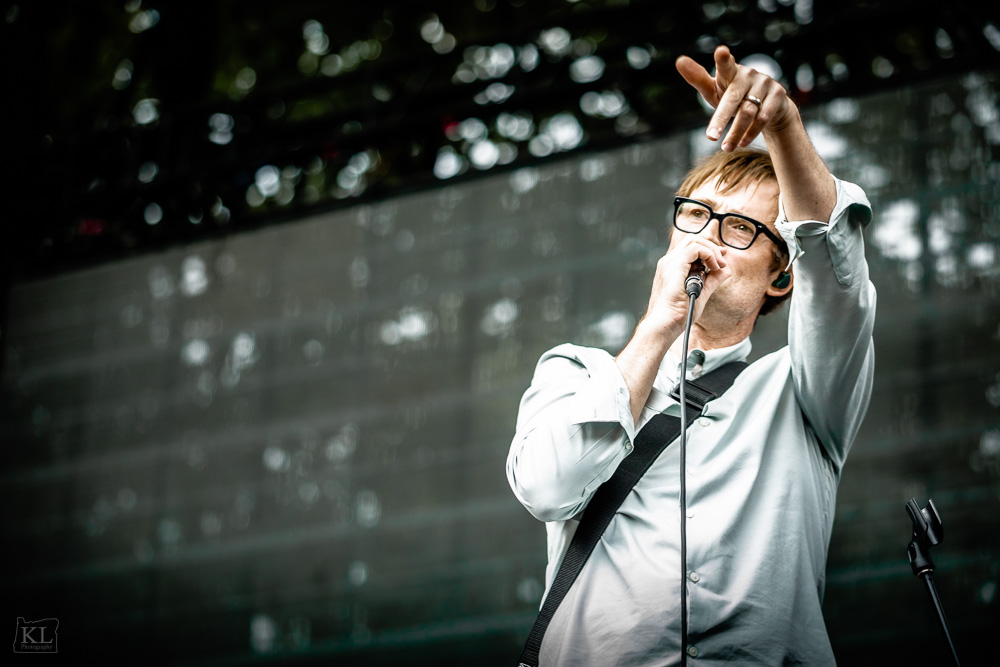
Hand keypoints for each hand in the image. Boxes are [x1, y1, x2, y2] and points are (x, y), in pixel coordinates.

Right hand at [643, 235, 729, 334]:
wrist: (666, 324)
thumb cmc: (679, 314)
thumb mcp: (701, 293)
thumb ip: (712, 280)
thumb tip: (726, 270)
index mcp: (673, 267)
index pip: (690, 246)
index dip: (708, 247)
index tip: (722, 257)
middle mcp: (669, 262)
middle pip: (692, 239)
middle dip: (712, 246)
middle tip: (723, 260)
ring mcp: (670, 263)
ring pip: (694, 240)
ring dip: (712, 250)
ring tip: (719, 265)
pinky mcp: (675, 266)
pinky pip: (695, 249)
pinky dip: (708, 254)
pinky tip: (714, 267)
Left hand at [675, 45, 795, 151]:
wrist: (770, 104)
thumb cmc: (734, 95)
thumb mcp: (715, 89)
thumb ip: (698, 79)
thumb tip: (679, 60)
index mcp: (730, 72)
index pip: (725, 65)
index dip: (723, 59)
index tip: (721, 52)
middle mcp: (748, 75)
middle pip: (732, 99)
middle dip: (721, 119)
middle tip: (710, 138)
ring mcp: (765, 83)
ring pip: (748, 112)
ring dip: (735, 133)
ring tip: (726, 148)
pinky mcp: (778, 94)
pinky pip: (763, 117)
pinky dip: (751, 133)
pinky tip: (742, 143)